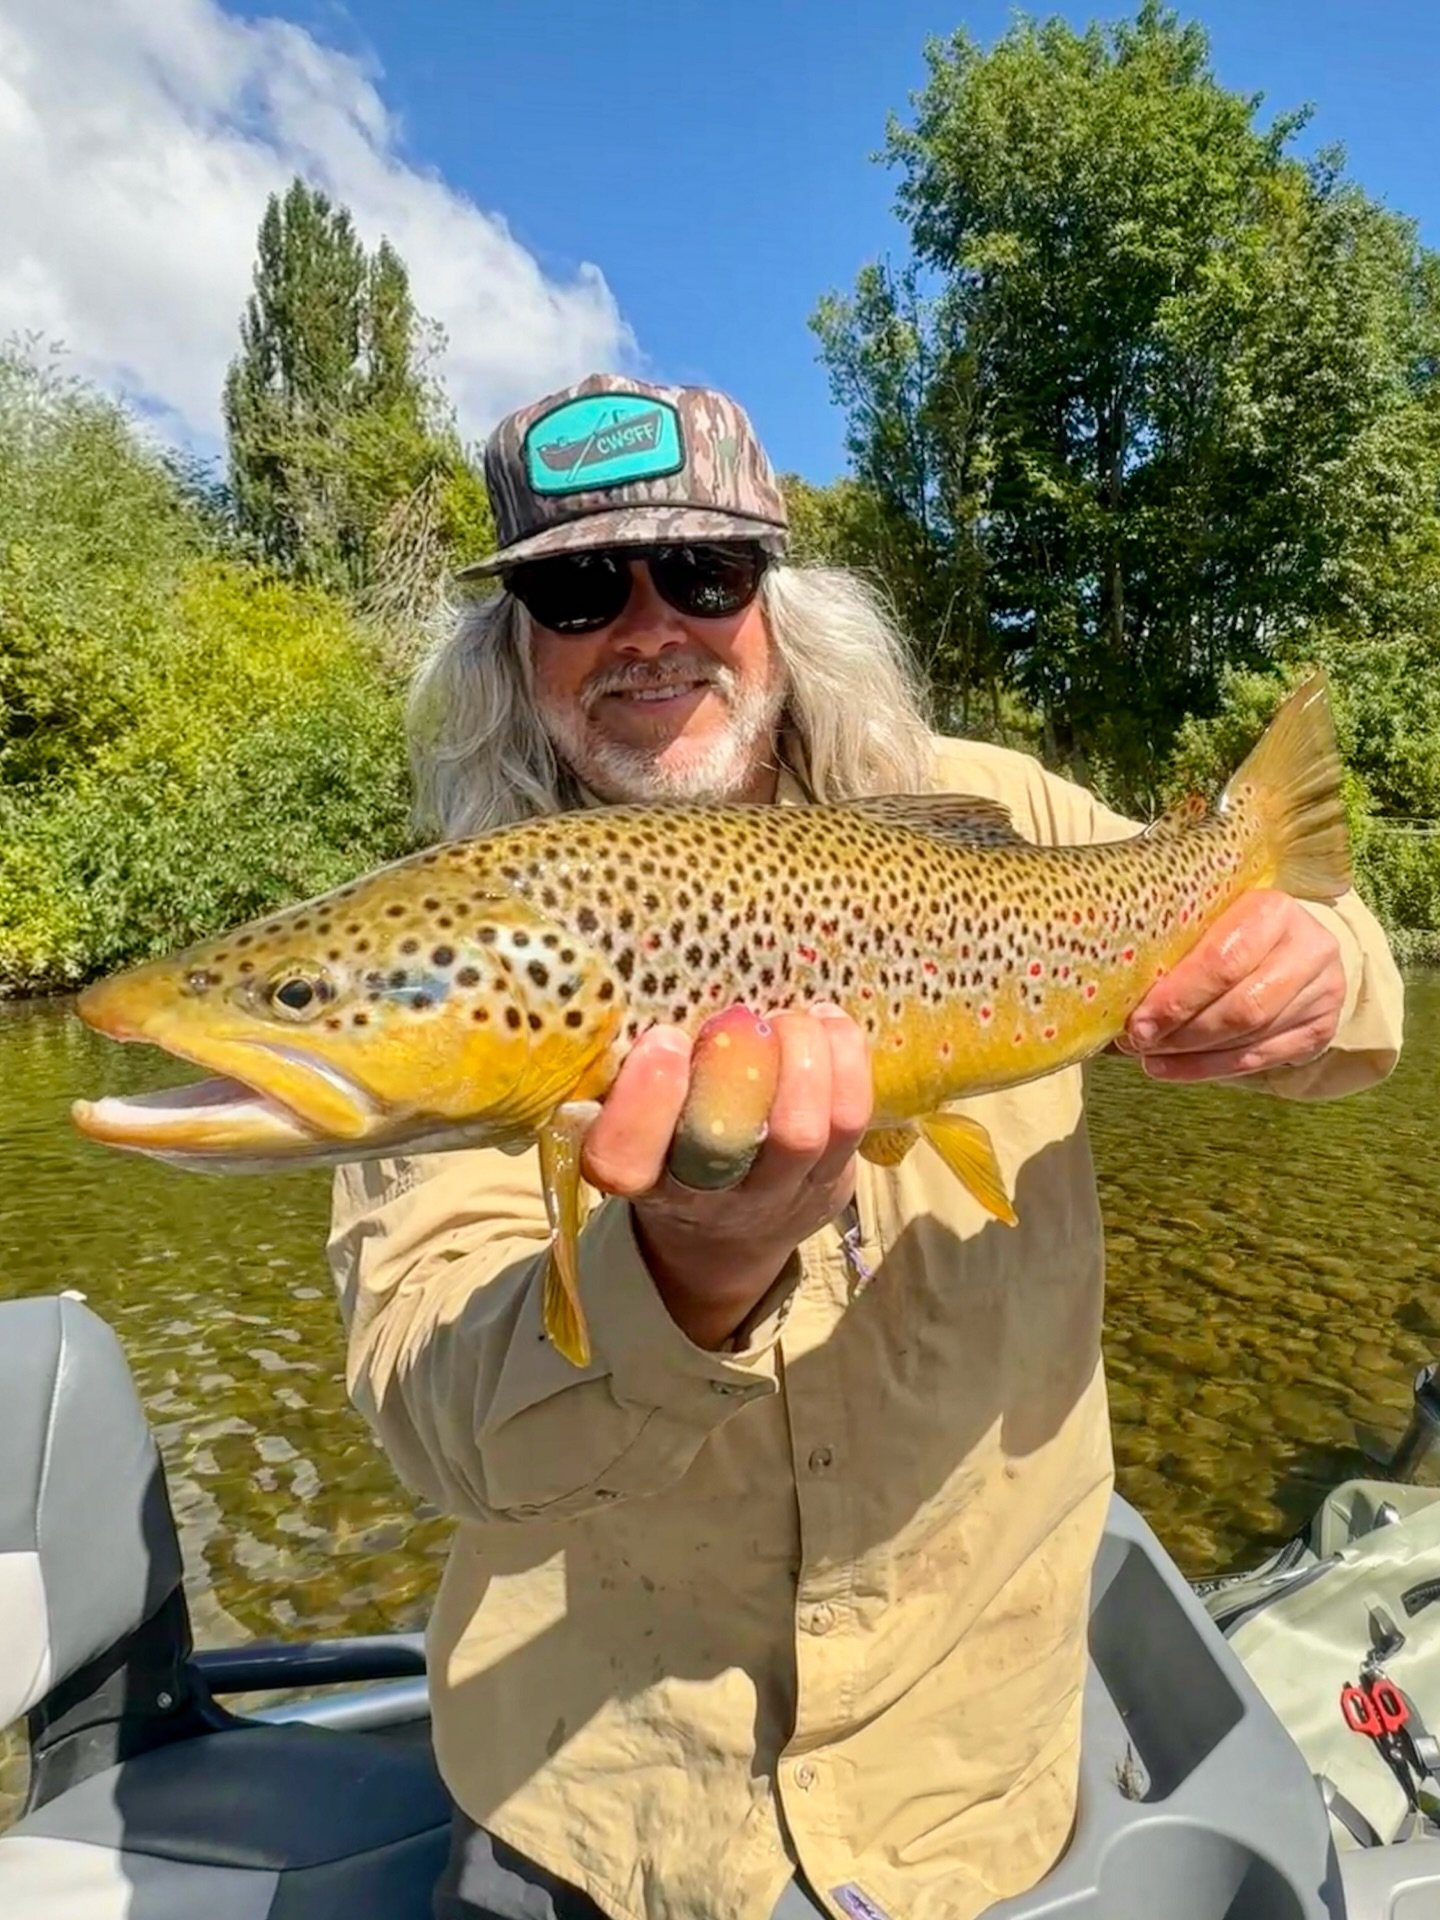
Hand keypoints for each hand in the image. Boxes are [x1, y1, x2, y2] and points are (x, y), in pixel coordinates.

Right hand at [580, 1004, 873, 1347]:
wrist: (727, 1239)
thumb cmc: (672, 1155)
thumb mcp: (642, 1131)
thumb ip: (642, 1081)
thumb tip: (670, 998)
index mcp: (645, 1181)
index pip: (625, 1162)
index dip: (643, 1103)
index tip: (663, 1040)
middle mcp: (710, 1198)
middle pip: (729, 1144)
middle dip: (741, 1064)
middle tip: (745, 1019)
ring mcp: (779, 1194)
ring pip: (803, 1130)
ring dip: (803, 1055)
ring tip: (792, 1020)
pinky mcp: (832, 1180)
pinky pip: (850, 1118)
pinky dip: (845, 1057)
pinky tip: (828, 1025)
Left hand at [1119, 891, 1345, 1082]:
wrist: (1295, 947)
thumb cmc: (1234, 931)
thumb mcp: (1212, 920)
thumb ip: (1179, 945)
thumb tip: (1116, 989)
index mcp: (1273, 910)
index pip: (1224, 961)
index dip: (1178, 996)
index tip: (1136, 1020)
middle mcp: (1309, 947)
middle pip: (1241, 1005)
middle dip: (1182, 1030)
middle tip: (1139, 1041)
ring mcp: (1322, 991)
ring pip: (1250, 1036)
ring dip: (1191, 1054)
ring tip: (1149, 1056)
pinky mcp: (1321, 1029)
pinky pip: (1259, 1059)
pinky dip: (1209, 1068)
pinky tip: (1173, 1068)